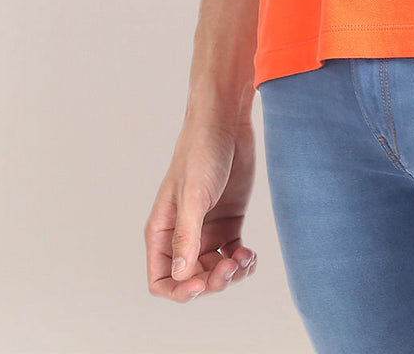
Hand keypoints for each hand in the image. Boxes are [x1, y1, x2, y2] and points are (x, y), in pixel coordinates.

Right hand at [145, 113, 258, 301]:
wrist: (226, 122)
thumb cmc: (201, 152)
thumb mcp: (193, 195)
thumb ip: (187, 236)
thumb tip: (181, 275)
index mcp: (164, 231)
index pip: (162, 279)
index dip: (179, 290)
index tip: (201, 283)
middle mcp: (183, 234)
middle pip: (192, 279)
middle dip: (212, 281)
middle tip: (231, 266)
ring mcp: (207, 229)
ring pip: (215, 271)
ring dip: (231, 274)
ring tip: (245, 259)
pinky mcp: (228, 221)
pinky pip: (232, 256)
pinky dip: (242, 263)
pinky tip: (251, 255)